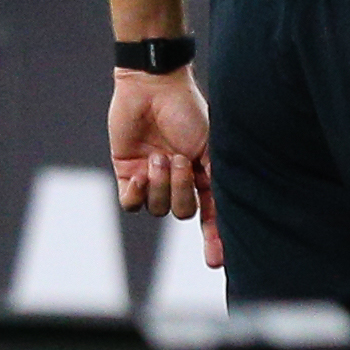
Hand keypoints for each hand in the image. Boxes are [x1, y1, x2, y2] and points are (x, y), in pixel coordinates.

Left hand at [109, 68, 221, 267]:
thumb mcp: (210, 145)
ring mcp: (154, 178)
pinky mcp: (128, 173)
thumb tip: (221, 209)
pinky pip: (130, 203)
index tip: (217, 261)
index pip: (211, 214)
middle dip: (180, 190)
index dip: (214, 238)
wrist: (152, 88)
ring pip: (156, 207)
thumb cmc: (187, 111)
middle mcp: (179, 180)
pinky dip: (135, 193)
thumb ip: (215, 176)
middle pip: (182, 212)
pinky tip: (140, 174)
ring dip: (158, 184)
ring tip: (158, 156)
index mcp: (203, 174)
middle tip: (178, 160)